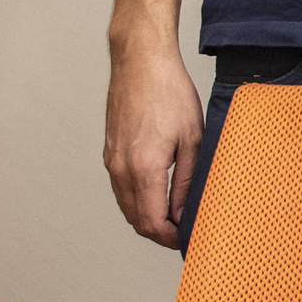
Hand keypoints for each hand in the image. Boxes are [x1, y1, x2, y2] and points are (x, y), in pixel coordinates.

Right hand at [104, 39, 203, 246]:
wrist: (140, 62)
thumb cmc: (170, 93)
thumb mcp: (192, 137)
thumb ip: (186, 180)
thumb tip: (184, 212)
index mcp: (143, 168)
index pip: (150, 221)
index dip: (168, 237)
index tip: (186, 239)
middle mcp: (120, 169)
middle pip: (135, 219)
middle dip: (158, 231)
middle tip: (183, 232)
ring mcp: (111, 161)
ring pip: (125, 205)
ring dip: (146, 216)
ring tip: (174, 216)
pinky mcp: (109, 152)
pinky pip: (120, 187)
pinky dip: (136, 199)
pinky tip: (157, 194)